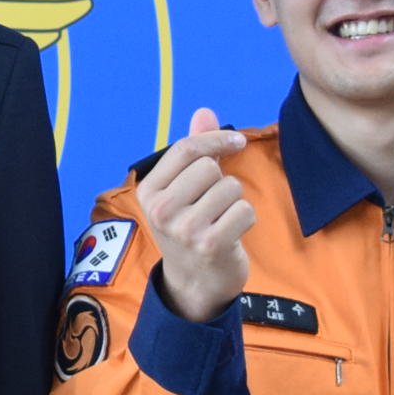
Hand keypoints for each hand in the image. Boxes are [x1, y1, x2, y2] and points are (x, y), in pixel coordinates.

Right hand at [136, 106, 252, 324]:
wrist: (193, 283)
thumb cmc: (189, 228)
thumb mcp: (183, 190)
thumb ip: (194, 150)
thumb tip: (205, 111)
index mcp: (148, 191)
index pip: (187, 149)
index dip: (216, 139)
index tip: (236, 142)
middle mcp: (160, 209)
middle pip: (210, 167)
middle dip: (222, 180)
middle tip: (213, 204)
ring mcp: (184, 228)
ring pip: (230, 187)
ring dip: (234, 201)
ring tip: (220, 220)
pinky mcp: (210, 244)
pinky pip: (244, 210)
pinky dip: (245, 219)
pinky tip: (231, 233)